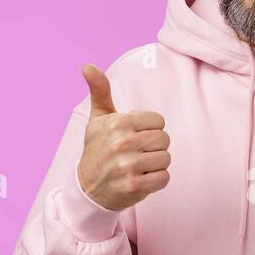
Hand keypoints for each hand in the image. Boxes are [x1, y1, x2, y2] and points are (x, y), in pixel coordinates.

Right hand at [76, 64, 170, 210]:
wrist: (88, 188)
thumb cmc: (97, 149)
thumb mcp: (98, 119)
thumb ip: (99, 91)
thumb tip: (87, 66)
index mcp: (117, 122)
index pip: (158, 121)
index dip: (149, 129)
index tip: (134, 136)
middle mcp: (122, 142)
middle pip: (164, 139)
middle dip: (154, 147)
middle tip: (136, 153)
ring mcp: (128, 165)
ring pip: (166, 158)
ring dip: (156, 164)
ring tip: (138, 166)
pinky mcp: (134, 186)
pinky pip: (164, 178)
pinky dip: (157, 180)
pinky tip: (141, 178)